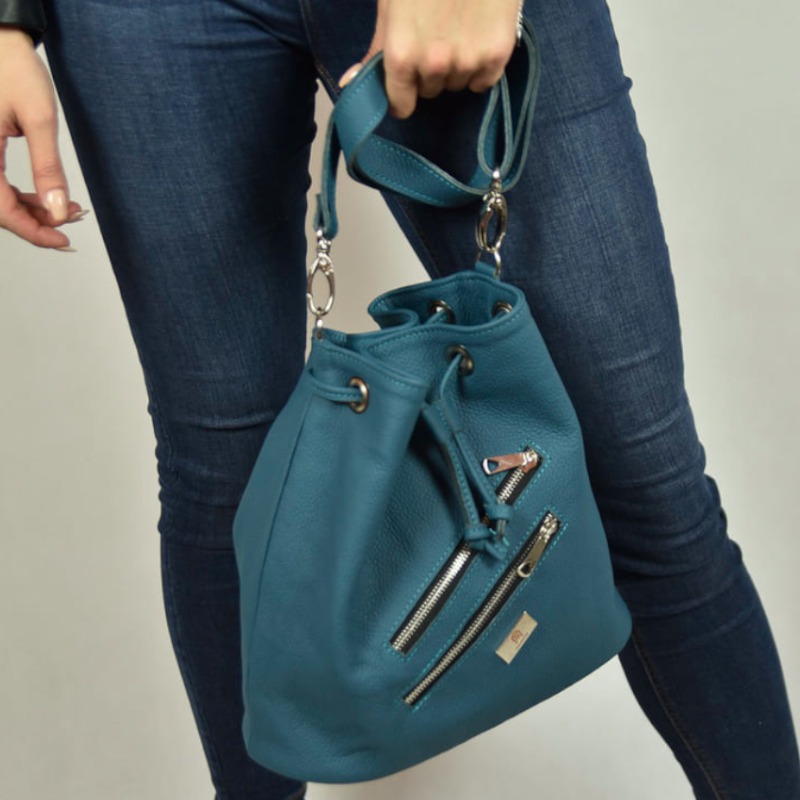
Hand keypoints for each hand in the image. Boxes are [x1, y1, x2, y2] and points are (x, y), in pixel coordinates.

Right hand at [0, 25, 87, 251]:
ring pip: (2, 199)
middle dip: (38, 221)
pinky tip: (54, 198)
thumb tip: (59, 210)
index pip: (1, 209)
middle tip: (74, 218)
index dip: (32, 231)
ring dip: (36, 210)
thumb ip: (48, 167)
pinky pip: (1, 186)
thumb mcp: (39, 118)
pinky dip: (27, 196)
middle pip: (1, 209)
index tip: (63, 240)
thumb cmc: (16, 71)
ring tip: (72, 209)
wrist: (3, 43)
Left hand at [337, 0, 522, 118]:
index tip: (407, 82)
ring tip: (458, 26)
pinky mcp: (496, 55)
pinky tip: (478, 33)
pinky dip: (481, 65)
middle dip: (429, 71)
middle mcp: (433, 65)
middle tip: (436, 33)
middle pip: (429, 92)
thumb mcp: (392, 4)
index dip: (402, 94)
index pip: (399, 106)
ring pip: (456, 85)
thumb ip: (378, 47)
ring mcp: (467, 62)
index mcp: (401, 54)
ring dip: (456, 66)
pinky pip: (483, 81)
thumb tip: (350, 83)